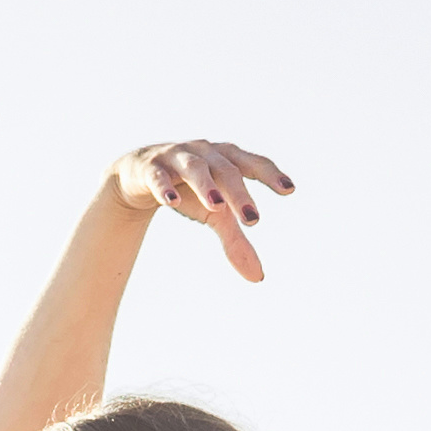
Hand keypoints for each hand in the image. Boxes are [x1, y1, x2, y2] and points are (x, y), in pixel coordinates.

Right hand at [112, 138, 295, 283]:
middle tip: (253, 219)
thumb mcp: (215, 214)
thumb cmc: (190, 192)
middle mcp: (205, 152)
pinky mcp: (149, 167)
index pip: (253, 163)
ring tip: (217, 207)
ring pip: (194, 168)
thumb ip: (236, 240)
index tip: (289, 190)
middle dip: (240, 193)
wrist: (140, 176)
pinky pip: (157, 175)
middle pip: (227, 170)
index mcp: (227, 159)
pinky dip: (164, 188)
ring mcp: (176, 156)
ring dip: (206, 185)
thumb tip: (258, 278)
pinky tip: (171, 203)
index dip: (271, 174)